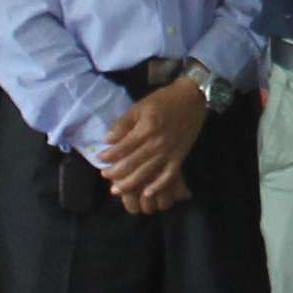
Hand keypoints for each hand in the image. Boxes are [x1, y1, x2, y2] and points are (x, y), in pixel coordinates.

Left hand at [99, 77, 213, 207]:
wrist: (192, 99)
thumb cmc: (163, 100)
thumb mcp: (140, 106)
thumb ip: (123, 123)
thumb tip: (107, 139)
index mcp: (145, 130)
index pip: (122, 148)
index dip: (109, 155)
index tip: (100, 159)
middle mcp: (155, 144)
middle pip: (132, 163)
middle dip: (115, 172)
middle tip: (105, 176)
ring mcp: (168, 153)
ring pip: (146, 173)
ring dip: (130, 184)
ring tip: (116, 190)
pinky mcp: (179, 158)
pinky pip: (168, 176)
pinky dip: (158, 187)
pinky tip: (147, 194)